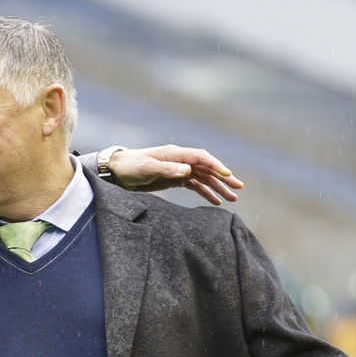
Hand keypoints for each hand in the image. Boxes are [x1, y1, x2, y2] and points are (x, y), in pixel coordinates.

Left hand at [109, 144, 243, 205]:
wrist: (116, 171)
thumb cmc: (130, 167)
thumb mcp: (147, 168)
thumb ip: (168, 169)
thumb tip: (188, 170)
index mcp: (175, 154)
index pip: (201, 158)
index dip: (215, 166)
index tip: (228, 175)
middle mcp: (180, 160)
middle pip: (207, 168)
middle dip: (224, 178)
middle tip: (238, 189)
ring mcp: (179, 170)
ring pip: (204, 178)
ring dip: (218, 188)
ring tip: (231, 199)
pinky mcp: (175, 180)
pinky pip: (195, 186)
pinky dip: (205, 193)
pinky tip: (215, 202)